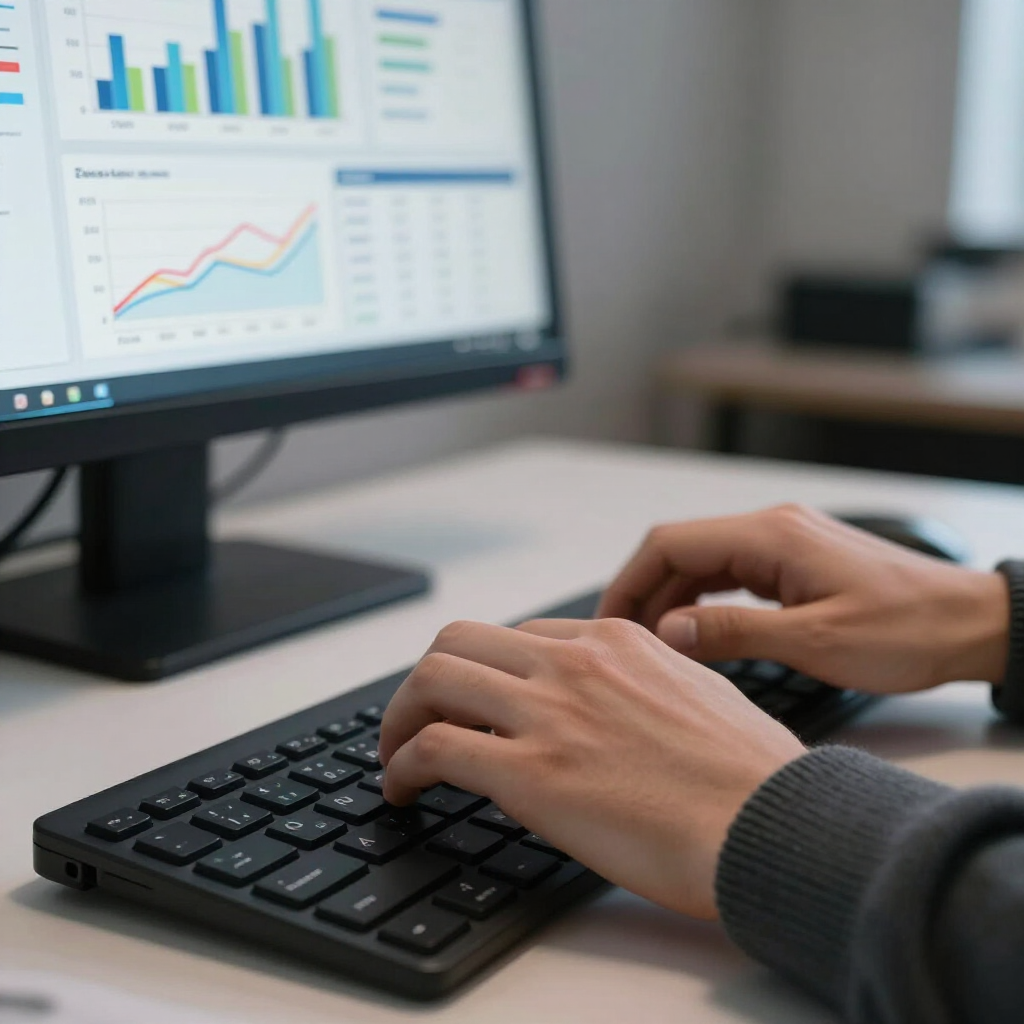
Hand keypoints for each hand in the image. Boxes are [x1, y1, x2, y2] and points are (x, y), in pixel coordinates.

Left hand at [379, 618, 804, 920]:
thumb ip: (644, 684)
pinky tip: (403, 789)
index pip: (518, 637)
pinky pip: (433, 748)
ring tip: (395, 753)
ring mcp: (549, 713)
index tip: (476, 703)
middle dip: (428, 679)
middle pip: (460, 640)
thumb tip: (615, 703)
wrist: (770, 825)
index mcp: (616, 642)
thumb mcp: (699, 694)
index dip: (486, 671)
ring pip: (432, 678)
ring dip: (399, 716)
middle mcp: (574, 664)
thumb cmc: (751, 775)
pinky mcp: (530, 773)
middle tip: (418, 718)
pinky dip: (400, 765)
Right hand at [598, 504, 1008, 693]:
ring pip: (703, 562)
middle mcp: (773, 529)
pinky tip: (695, 632)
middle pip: (681, 549)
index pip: (671, 544)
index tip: (609, 619)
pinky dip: (703, 600)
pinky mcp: (794, 562)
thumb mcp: (816, 642)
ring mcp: (783, 542)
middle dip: (644, 591)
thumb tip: (670, 633)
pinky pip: (730, 574)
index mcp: (772, 537)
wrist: (969, 622)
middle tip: (622, 638)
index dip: (631, 580)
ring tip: (651, 643)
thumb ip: (736, 634)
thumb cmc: (909, 630)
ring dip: (672, 597)